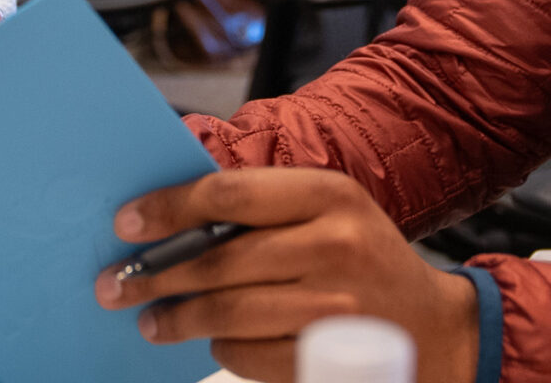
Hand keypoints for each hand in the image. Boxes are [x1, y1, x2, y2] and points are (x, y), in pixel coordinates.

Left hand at [93, 168, 478, 382]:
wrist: (434, 329)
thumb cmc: (363, 261)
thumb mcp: (329, 213)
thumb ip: (262, 207)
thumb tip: (169, 218)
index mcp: (330, 194)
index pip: (229, 195)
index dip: (169, 209)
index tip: (125, 223)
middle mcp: (335, 244)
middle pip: (220, 260)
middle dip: (158, 274)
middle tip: (116, 284)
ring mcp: (335, 305)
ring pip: (228, 311)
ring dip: (177, 318)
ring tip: (150, 320)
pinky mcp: (328, 357)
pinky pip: (248, 353)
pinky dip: (221, 347)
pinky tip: (210, 339)